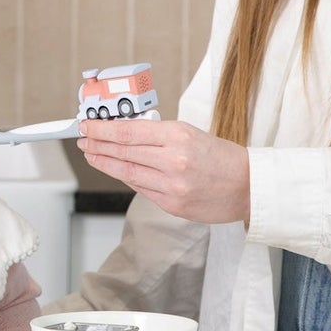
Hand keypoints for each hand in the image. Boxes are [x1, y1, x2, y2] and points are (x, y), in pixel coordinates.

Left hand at [79, 117, 249, 223]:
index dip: (102, 129)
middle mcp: (172, 160)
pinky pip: (141, 189)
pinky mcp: (172, 205)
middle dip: (97, 145)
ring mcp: (171, 185)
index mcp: (178, 135)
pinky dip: (127, 178)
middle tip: (82, 139)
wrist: (248, 186)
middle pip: (122, 152)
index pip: (128, 132)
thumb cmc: (222, 157)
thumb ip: (159, 135)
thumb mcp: (191, 133)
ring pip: (127, 172)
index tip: (87, 126)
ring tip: (91, 155)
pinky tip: (117, 171)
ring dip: (105, 163)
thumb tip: (125, 135)